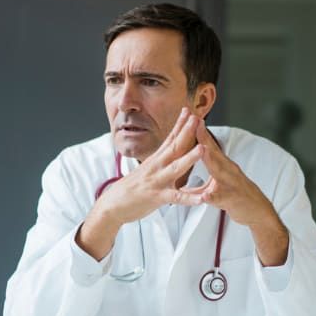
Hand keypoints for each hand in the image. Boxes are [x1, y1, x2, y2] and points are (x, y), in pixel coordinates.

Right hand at [78, 108, 206, 259]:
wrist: (112, 205)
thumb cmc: (130, 189)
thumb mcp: (145, 171)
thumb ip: (159, 162)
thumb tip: (167, 154)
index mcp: (155, 160)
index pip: (169, 138)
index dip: (179, 124)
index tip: (188, 111)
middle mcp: (156, 167)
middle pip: (174, 146)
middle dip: (186, 132)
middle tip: (197, 118)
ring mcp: (157, 181)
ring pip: (176, 168)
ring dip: (190, 158)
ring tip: (203, 149)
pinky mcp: (157, 197)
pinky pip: (176, 198)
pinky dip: (189, 198)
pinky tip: (202, 198)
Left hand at [193, 122, 288, 265]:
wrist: (259, 212)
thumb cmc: (237, 197)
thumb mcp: (218, 186)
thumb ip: (201, 183)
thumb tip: (184, 181)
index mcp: (223, 167)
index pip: (210, 148)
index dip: (201, 134)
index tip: (191, 119)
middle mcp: (228, 171)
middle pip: (215, 153)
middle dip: (204, 139)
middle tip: (195, 123)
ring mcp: (231, 184)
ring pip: (220, 171)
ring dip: (211, 160)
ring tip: (201, 150)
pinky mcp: (232, 200)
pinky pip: (221, 198)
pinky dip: (213, 196)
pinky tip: (205, 195)